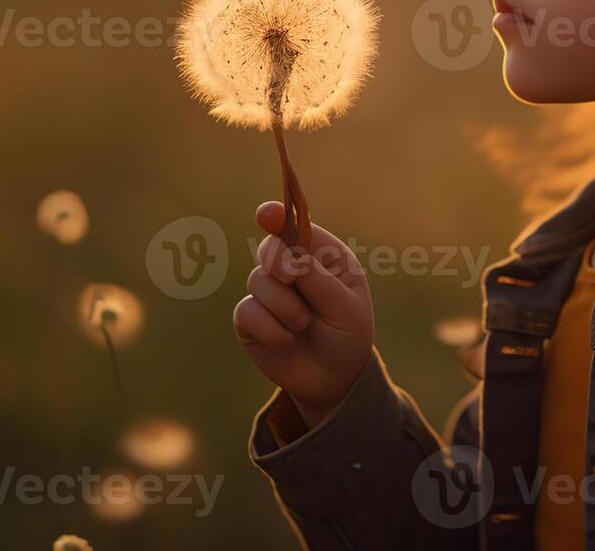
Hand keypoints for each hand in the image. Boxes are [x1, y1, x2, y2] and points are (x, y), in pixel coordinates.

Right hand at [232, 201, 374, 427]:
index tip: (266, 215)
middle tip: (292, 281)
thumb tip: (287, 257)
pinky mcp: (250, 318)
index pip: (294, 226)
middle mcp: (291, 267)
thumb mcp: (345, 307)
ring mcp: (268, 291)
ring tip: (303, 326)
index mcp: (321, 255)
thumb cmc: (348, 336)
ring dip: (284, 308)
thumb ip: (316, 278)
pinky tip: (287, 342)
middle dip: (280, 266)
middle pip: (268, 248)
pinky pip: (246, 312)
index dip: (276, 216)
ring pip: (257, 281)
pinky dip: (270, 330)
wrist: (334, 380)